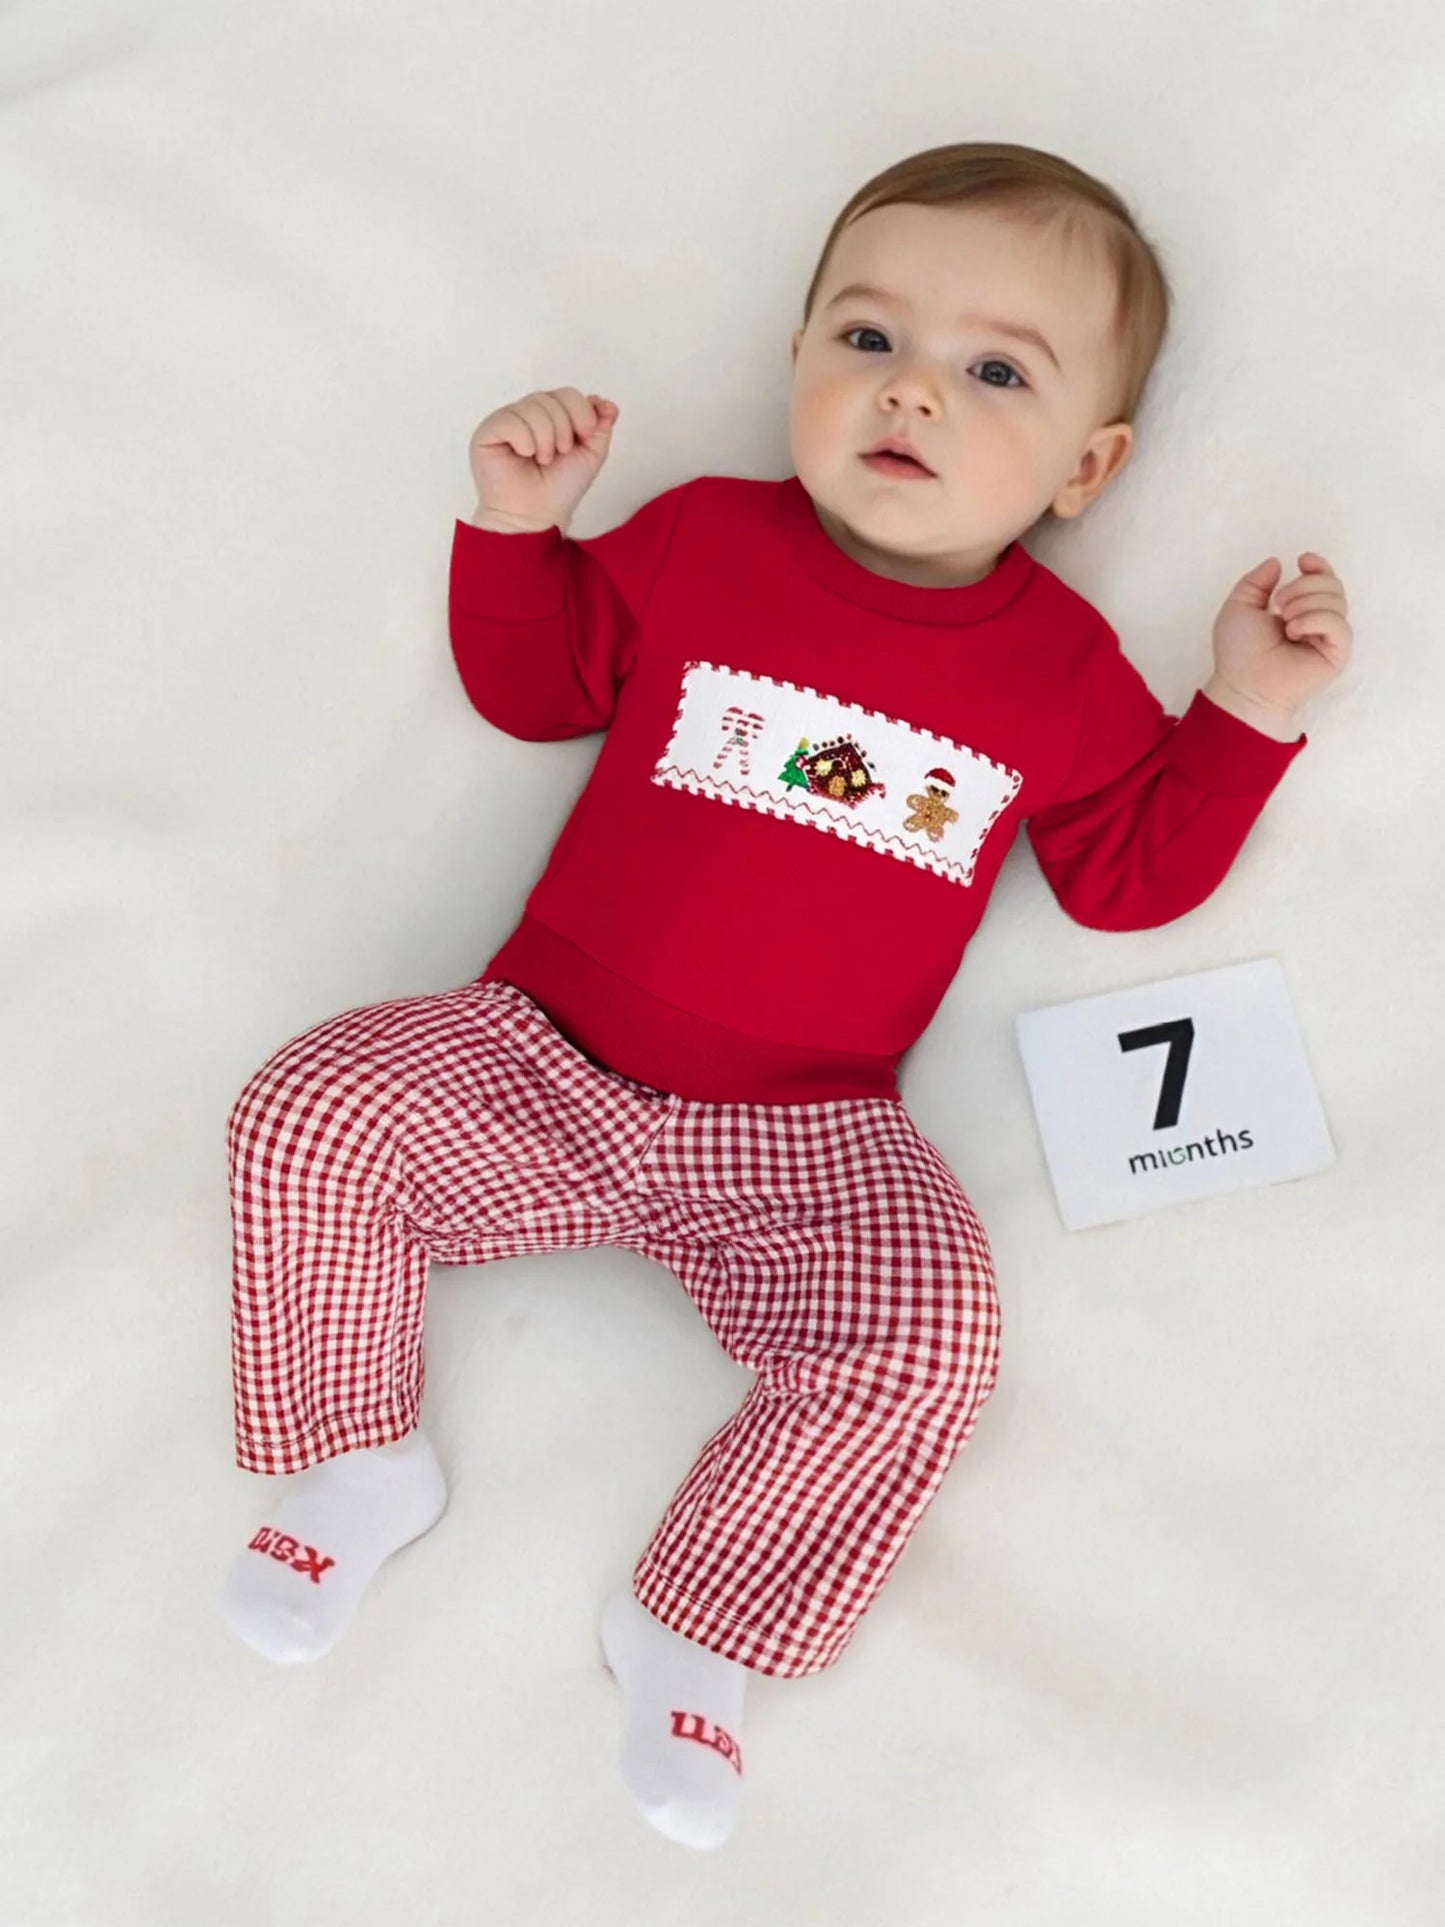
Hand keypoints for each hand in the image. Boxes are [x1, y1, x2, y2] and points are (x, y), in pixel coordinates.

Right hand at [468, 387, 618, 532]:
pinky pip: (510, 420)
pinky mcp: (488, 432)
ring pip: (532, 406)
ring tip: (542, 460)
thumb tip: (606, 402)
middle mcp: (528, 413)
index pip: (568, 393)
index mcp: (551, 415)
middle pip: (552, 397)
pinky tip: (523, 456)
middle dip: (564, 428)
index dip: (581, 411)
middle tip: (559, 454)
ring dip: (546, 438)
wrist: (536, 516)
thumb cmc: (560, 488)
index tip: (584, 436)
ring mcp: (507, 420)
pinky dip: (524, 440)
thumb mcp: (591, 454)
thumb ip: (601, 426)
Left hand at [1208, 552, 1352, 727]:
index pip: (1323, 579)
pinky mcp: (1336, 654)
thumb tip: (1277, 562)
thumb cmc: (1238, 651)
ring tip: (1284, 622)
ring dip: (1305, 603)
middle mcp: (1317, 622)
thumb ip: (1256, 581)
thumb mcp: (1239, 606)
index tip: (1302, 561)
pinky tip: (1294, 631)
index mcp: (1299, 609)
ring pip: (1337, 600)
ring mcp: (1328, 638)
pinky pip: (1339, 624)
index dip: (1318, 565)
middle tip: (1278, 605)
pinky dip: (1315, 619)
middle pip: (1332, 584)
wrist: (1243, 685)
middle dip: (1303, 586)